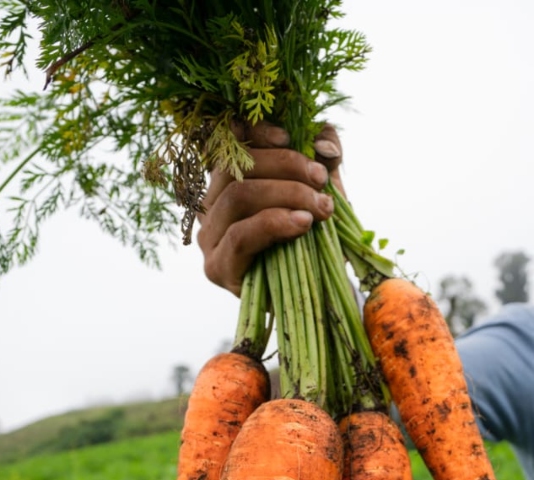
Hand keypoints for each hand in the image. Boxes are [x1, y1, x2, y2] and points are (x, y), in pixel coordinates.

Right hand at [197, 121, 344, 294]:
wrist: (320, 293)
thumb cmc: (316, 237)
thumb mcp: (324, 191)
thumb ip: (325, 160)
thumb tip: (323, 145)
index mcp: (228, 182)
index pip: (228, 143)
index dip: (254, 132)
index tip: (290, 137)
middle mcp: (210, 205)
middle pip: (237, 167)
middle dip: (286, 166)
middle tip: (321, 181)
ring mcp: (209, 237)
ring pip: (238, 196)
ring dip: (287, 194)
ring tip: (321, 208)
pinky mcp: (217, 267)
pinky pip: (239, 235)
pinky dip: (274, 223)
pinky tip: (302, 224)